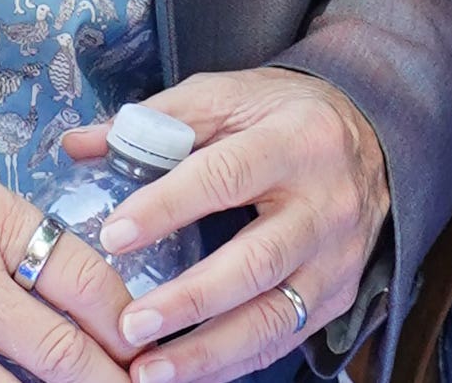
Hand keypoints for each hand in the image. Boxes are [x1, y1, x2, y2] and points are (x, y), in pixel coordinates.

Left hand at [83, 69, 389, 382]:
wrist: (372, 136)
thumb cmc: (285, 116)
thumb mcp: (229, 97)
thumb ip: (157, 122)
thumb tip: (79, 145)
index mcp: (296, 141)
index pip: (226, 176)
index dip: (167, 207)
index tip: (115, 235)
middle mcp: (325, 204)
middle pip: (256, 261)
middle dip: (189, 300)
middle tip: (129, 324)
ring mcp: (337, 258)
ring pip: (273, 316)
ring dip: (208, 352)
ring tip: (149, 371)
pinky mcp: (337, 295)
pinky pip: (282, 339)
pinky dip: (231, 364)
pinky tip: (187, 375)